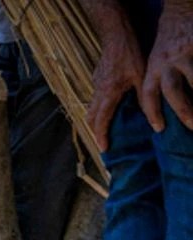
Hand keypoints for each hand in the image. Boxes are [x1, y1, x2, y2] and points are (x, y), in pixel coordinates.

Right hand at [86, 28, 147, 150]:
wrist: (116, 36)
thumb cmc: (130, 55)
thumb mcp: (141, 76)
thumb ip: (142, 97)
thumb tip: (148, 116)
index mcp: (108, 94)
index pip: (100, 120)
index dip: (100, 136)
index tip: (103, 148)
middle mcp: (98, 92)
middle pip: (90, 117)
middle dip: (94, 131)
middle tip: (102, 141)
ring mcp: (95, 84)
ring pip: (91, 107)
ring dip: (95, 120)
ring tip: (103, 128)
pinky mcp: (97, 78)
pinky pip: (94, 98)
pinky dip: (98, 107)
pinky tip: (107, 107)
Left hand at [140, 4, 192, 133]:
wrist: (180, 11)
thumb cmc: (169, 42)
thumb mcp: (156, 60)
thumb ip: (158, 80)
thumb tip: (162, 108)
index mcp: (154, 67)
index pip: (149, 93)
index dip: (152, 111)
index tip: (158, 129)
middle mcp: (168, 62)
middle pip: (173, 89)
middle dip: (182, 110)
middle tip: (191, 126)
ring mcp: (187, 53)